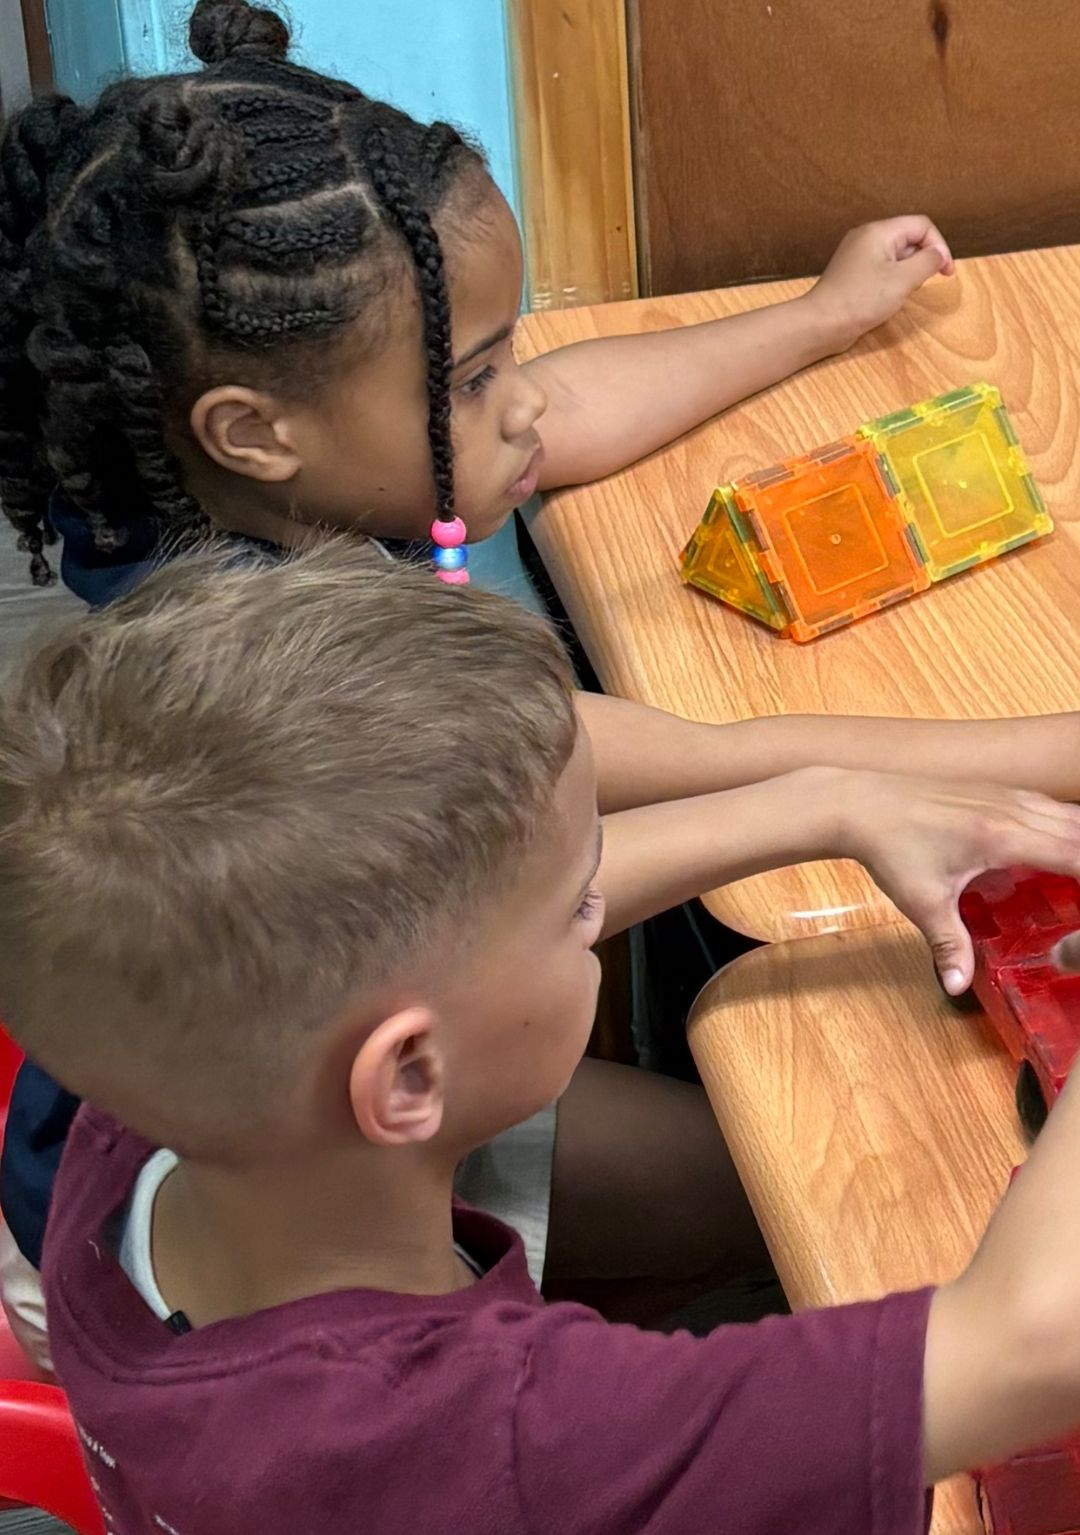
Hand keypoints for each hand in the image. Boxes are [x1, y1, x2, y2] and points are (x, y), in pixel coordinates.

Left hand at [806, 216, 954, 351]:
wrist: (821, 324)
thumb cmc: (860, 300)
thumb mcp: (904, 279)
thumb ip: (927, 262)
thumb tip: (938, 254)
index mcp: (879, 231)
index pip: (921, 225)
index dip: (939, 246)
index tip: (946, 273)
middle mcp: (866, 237)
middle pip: (908, 238)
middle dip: (922, 260)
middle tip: (921, 284)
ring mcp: (857, 256)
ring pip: (896, 256)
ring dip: (908, 272)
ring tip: (903, 292)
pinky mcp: (852, 274)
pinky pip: (881, 269)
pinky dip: (892, 280)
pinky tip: (889, 298)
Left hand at [827, 769, 1079, 994]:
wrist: (858, 803)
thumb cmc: (890, 848)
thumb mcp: (922, 902)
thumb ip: (948, 944)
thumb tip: (958, 985)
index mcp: (1002, 836)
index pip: (1073, 853)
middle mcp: (1010, 808)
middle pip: (1077, 829)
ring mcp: (1001, 793)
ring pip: (1063, 811)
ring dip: (1077, 839)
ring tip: (1074, 872)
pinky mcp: (990, 788)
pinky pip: (1042, 803)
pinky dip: (1059, 822)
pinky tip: (1053, 842)